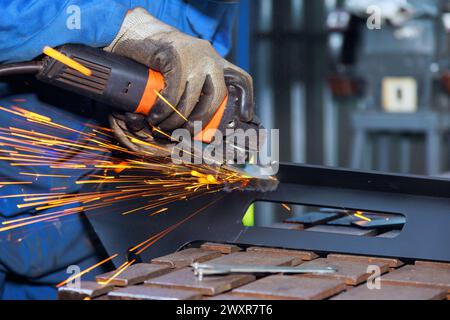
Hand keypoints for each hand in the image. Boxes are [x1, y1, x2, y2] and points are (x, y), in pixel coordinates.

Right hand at [105, 8, 253, 154]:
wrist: (136, 32)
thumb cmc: (159, 57)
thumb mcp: (185, 68)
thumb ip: (196, 84)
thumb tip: (197, 118)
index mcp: (216, 61)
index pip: (241, 78)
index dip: (247, 99)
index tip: (247, 117)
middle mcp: (209, 57)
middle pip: (217, 96)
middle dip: (202, 118)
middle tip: (187, 130)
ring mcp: (193, 56)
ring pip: (191, 98)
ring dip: (176, 118)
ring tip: (163, 125)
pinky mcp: (174, 57)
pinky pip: (173, 92)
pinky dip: (163, 109)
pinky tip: (155, 115)